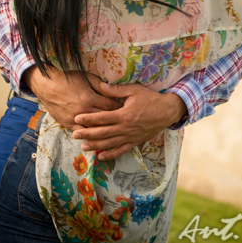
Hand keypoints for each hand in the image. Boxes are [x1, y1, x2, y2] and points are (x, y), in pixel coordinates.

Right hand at [22, 67, 121, 129]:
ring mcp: (75, 119)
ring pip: (93, 129)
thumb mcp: (86, 77)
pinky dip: (89, 136)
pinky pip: (81, 132)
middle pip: (104, 119)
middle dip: (115, 120)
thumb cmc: (68, 79)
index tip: (128, 109)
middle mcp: (84, 111)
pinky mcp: (67, 124)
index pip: (110, 106)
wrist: (48, 86)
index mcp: (90, 98)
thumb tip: (112, 88)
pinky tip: (97, 138)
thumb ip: (100, 84)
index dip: (120, 108)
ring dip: (104, 131)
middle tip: (125, 121)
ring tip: (115, 131)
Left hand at [72, 81, 186, 159]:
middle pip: (102, 132)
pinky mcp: (135, 142)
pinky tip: (101, 157)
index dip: (89, 118)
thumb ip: (117, 90)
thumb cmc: (151, 98)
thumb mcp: (134, 90)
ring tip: (83, 147)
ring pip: (110, 143)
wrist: (167, 111)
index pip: (102, 118)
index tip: (77, 118)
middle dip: (87, 133)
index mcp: (124, 114)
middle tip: (74, 134)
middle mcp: (126, 128)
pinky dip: (111, 155)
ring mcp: (130, 137)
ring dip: (95, 146)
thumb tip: (100, 86)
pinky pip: (121, 150)